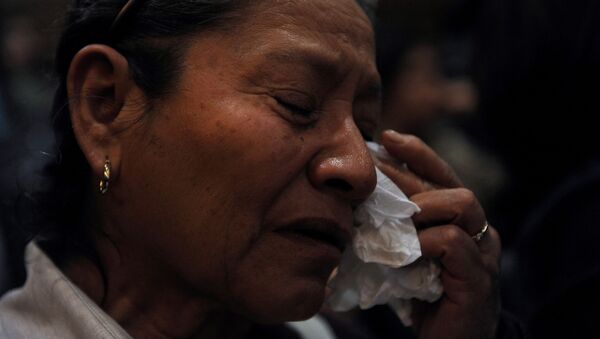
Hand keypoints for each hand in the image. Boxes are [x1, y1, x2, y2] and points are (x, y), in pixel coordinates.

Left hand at [377, 130, 501, 338]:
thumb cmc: (423, 298)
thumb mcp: (406, 255)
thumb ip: (395, 230)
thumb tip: (356, 201)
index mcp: (459, 222)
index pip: (442, 176)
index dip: (417, 154)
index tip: (387, 138)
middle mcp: (478, 231)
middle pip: (449, 185)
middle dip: (408, 174)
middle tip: (373, 167)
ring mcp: (483, 254)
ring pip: (463, 204)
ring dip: (425, 206)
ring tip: (398, 218)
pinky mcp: (478, 279)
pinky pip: (455, 243)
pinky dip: (428, 241)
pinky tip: (409, 249)